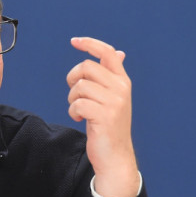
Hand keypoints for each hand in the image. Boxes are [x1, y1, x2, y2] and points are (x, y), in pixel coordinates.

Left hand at [67, 37, 138, 196]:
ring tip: (79, 110)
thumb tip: (119, 53)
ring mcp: (114, 102)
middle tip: (75, 94)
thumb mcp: (114, 98)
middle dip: (73, 78)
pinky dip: (73, 111)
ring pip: (80, 85)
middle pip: (87, 67)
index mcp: (123, 81)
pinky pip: (78, 103)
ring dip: (73, 98)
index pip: (108, 53)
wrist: (115, 155)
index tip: (74, 41)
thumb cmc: (110, 125)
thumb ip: (112, 76)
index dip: (90, 43)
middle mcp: (121, 88)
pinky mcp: (104, 116)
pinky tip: (80, 119)